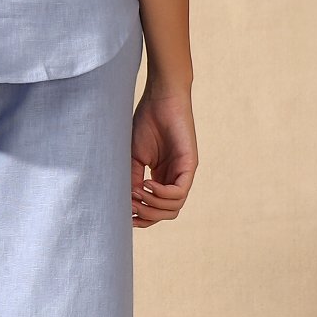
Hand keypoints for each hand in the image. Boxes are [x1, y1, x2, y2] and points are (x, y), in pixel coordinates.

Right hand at [131, 84, 197, 226]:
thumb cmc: (145, 122)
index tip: (126, 215)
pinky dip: (161, 194)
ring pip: (174, 208)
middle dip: (146, 215)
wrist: (159, 99)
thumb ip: (133, 180)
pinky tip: (147, 184)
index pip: (157, 210)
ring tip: (137, 193)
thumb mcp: (134, 157)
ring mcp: (184, 173)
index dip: (143, 218)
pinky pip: (179, 193)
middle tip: (130, 205)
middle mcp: (175, 178)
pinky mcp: (189, 165)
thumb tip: (128, 204)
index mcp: (162, 178)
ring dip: (152, 206)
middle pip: (166, 213)